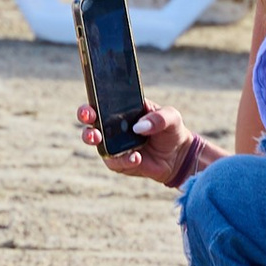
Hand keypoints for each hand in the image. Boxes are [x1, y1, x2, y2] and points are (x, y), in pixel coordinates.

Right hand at [74, 99, 205, 187]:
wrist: (179, 155)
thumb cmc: (171, 130)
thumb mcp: (171, 117)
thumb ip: (158, 118)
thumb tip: (139, 126)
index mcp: (122, 110)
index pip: (101, 103)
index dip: (91, 104)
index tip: (89, 107)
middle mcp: (114, 127)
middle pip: (91, 122)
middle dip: (85, 119)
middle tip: (90, 120)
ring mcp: (115, 145)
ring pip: (96, 143)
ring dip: (94, 139)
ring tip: (99, 138)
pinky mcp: (121, 163)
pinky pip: (114, 162)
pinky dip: (123, 160)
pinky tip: (136, 157)